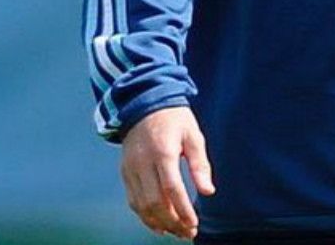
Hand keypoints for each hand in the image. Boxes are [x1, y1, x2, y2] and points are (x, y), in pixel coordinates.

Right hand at [120, 106, 215, 239]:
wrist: (144, 104)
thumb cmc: (175, 120)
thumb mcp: (193, 135)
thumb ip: (200, 164)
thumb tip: (209, 192)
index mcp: (162, 152)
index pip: (171, 189)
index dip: (183, 210)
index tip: (194, 225)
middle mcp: (143, 163)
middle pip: (154, 202)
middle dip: (172, 222)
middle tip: (188, 233)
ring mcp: (131, 169)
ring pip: (141, 205)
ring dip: (158, 223)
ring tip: (176, 232)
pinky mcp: (125, 173)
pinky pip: (133, 200)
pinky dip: (145, 216)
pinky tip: (159, 224)